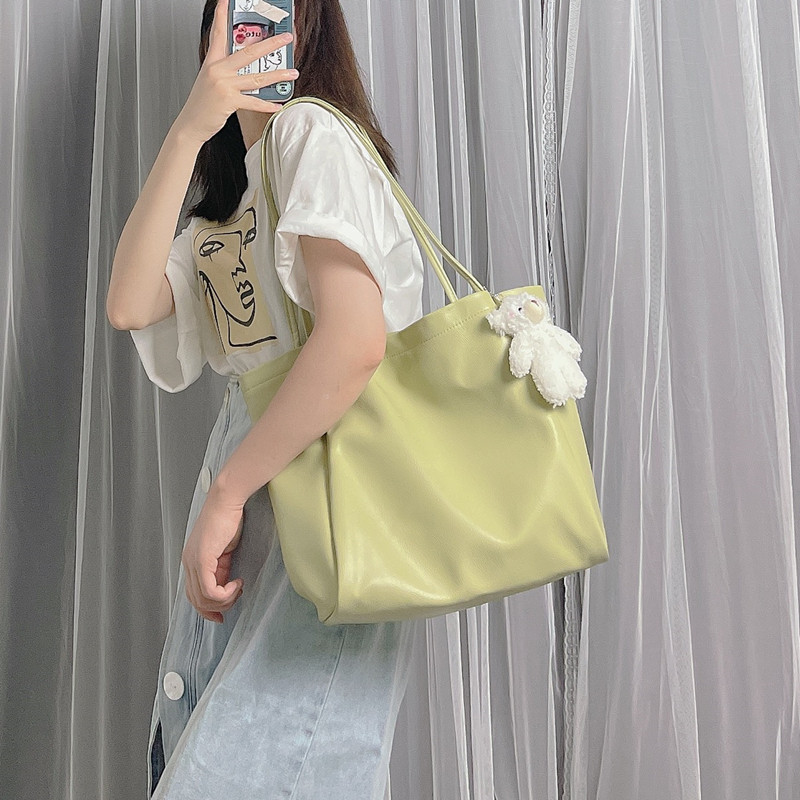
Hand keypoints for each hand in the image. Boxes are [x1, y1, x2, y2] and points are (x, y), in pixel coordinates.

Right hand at [174, 0, 297, 147]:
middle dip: (271, 44)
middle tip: (286, 38)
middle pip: (248, 52)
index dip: (223, 15)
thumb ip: (226, 71)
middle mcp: (218, 70)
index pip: (218, 33)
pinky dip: (268, 104)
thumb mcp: (210, 81)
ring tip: (292, 72)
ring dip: (277, 75)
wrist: (190, 124)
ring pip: (256, 77)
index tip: (227, 1)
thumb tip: (246, 69)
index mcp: (212, 62)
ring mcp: (224, 85)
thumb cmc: (202, 105)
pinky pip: (254, 102)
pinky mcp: (229, 101)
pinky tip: (278, 104)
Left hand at [182, 484, 245, 622]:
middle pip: (197, 601)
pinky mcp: (202, 560)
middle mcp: (188, 563)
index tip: (223, 613)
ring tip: (238, 589)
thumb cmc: (227, 518)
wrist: (226, 500)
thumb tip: (226, 585)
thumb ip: (221, 567)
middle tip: (235, 600)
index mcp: (192, 560)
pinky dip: (225, 593)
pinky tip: (236, 583)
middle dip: (218, 608)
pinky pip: (210, 590)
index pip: (194, 595)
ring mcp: (193, 562)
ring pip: (203, 599)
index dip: (208, 609)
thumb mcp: (224, 549)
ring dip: (225, 600)